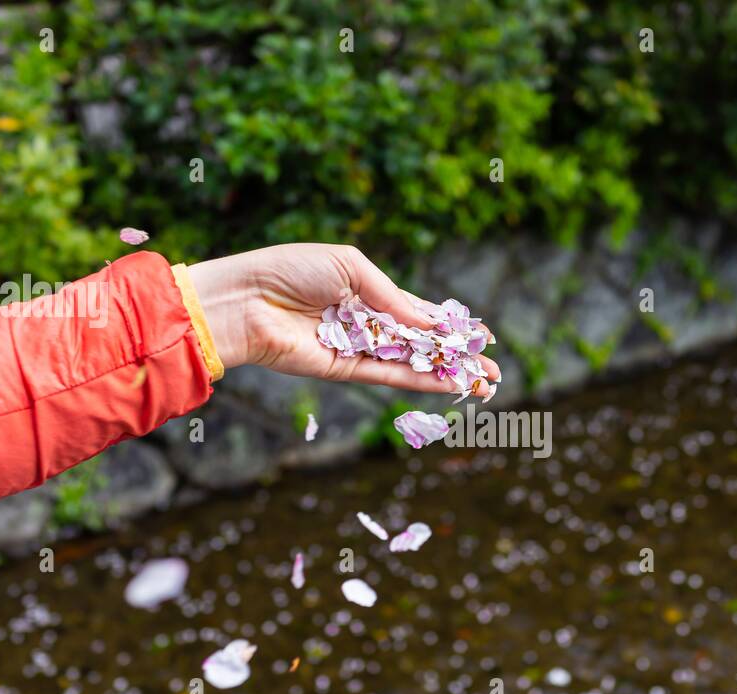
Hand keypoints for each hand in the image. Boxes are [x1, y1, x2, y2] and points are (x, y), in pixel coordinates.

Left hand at [187, 243, 499, 395]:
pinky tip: (448, 385)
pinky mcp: (343, 370)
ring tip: (482, 383)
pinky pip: (388, 377)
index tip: (481, 335)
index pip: (417, 311)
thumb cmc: (290, 271)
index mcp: (365, 291)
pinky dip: (419, 381)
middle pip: (421, 343)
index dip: (450, 324)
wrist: (244, 300)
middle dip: (457, 356)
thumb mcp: (351, 267)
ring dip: (447, 374)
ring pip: (411, 364)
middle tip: (491, 369)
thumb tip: (431, 322)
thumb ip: (393, 297)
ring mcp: (356, 348)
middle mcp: (364, 323)